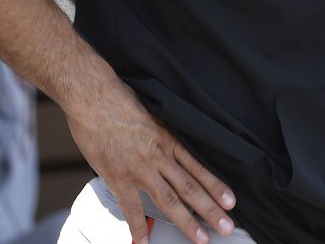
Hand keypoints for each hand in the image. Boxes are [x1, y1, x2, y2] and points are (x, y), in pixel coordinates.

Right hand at [64, 77, 235, 243]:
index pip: (199, 167)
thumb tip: (168, 146)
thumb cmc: (118, 100)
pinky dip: (138, 227)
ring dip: (187, 222)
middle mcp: (159, 156)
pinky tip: (143, 243)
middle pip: (190, 187)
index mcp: (168, 139)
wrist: (93, 96)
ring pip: (169, 200)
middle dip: (210, 209)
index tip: (231, 201)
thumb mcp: (150, 113)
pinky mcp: (118, 176)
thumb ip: (160, 134)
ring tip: (201, 239)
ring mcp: (140, 168)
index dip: (216, 185)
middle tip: (227, 227)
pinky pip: (131, 208)